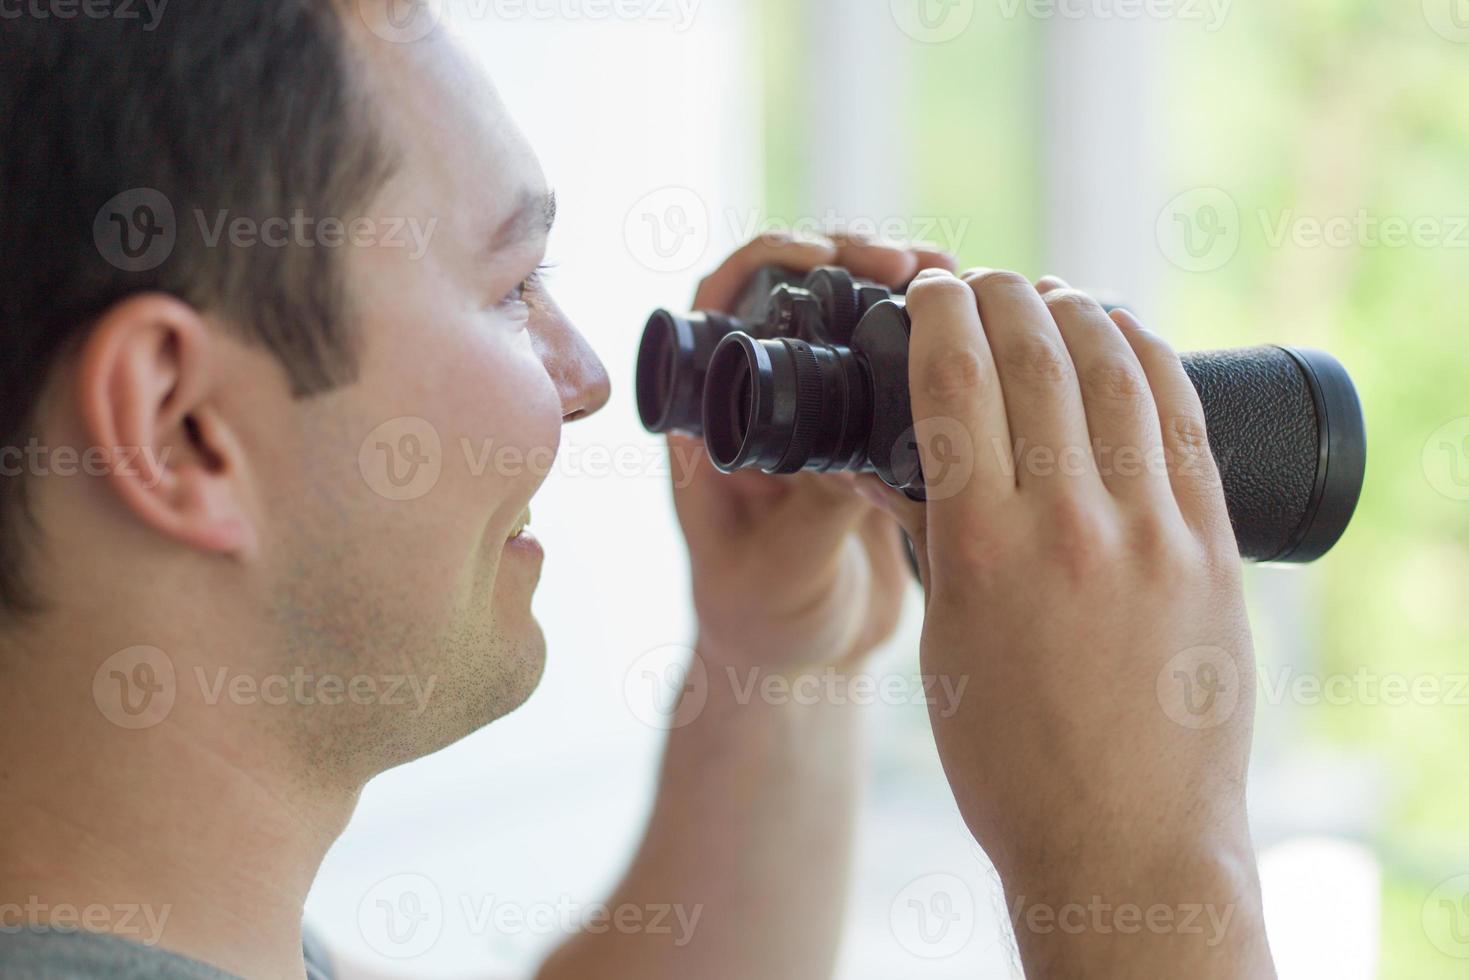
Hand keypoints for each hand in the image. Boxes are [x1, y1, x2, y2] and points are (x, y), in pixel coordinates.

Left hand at [668, 234, 954, 672]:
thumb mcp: (780, 570)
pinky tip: (996, 334)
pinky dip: (951, 341)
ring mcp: (828, 413)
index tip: (823, 256)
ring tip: (970, 284)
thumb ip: (815, 513)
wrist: (809, 664)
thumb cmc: (764, 622)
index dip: (764, 262)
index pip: (721, 304)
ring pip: (863, 318)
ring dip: (915, 292)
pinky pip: (912, 367)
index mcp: (718, 421)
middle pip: (803, 291)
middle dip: (858, 258)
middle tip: (917, 263)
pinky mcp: (881, 433)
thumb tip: (865, 450)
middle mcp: (768, 401)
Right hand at [862, 269, 1267, 970]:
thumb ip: (938, 543)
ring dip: (1078, 313)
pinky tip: (1126, 337)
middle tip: (983, 280)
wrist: (1126, 843)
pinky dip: (1150, 361)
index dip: (940, 315)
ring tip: (1052, 294)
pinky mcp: (1212, 551)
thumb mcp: (946, 647)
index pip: (956, 385)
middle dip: (1002, 296)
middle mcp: (1070, 525)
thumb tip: (916, 466)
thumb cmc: (1013, 763)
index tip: (931, 289)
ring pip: (1117, 374)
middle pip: (1037, 359)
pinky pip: (1184, 425)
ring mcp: (1152, 534)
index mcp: (985, 550)